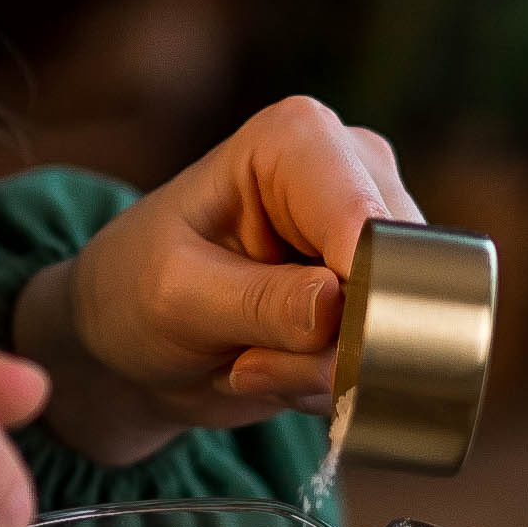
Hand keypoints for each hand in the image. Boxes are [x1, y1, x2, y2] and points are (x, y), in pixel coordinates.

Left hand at [14, 95, 422, 467]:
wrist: (130, 340)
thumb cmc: (135, 292)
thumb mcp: (175, 297)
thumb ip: (261, 304)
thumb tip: (338, 309)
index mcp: (297, 141)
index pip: (365, 222)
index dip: (351, 298)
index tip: (302, 340)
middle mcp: (355, 172)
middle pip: (395, 279)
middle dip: (326, 346)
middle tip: (246, 359)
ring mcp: (377, 235)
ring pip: (397, 330)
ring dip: (321, 372)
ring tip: (250, 358)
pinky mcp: (382, 293)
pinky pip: (389, 361)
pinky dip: (330, 385)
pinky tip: (275, 367)